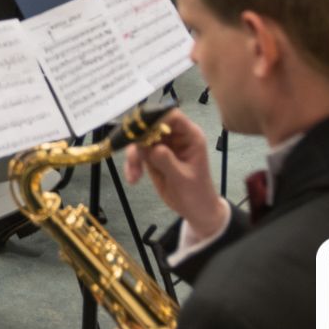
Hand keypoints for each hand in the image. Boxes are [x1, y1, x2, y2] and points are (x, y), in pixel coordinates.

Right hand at [123, 110, 226, 238]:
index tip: (141, 131)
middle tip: (132, 155)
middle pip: (152, 126)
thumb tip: (151, 148)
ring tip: (134, 175)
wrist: (195, 210)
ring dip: (133, 156)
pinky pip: (138, 154)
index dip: (157, 118)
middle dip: (138, 140)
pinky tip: (133, 178)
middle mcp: (175, 137)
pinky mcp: (153, 157)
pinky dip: (132, 164)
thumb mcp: (183, 178)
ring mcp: (163, 146)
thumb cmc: (196, 193)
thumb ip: (167, 161)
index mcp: (189, 136)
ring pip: (141, 140)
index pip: (173, 117)